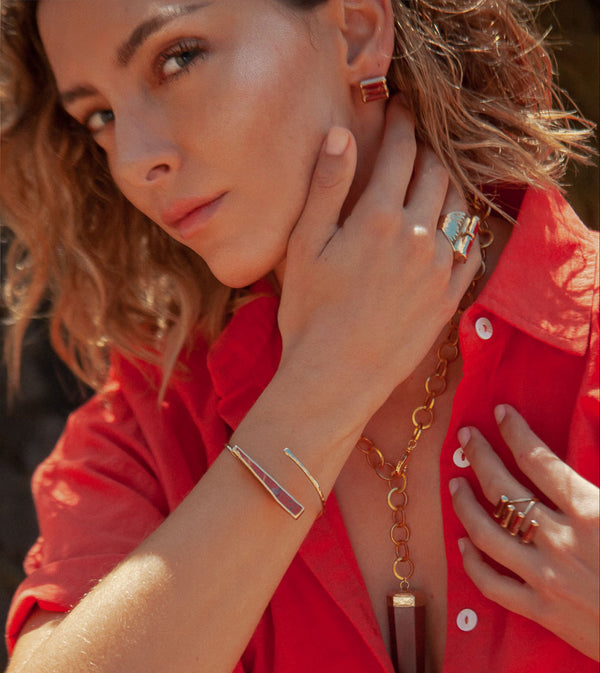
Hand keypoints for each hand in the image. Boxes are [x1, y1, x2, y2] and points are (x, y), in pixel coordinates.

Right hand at [278, 95, 481, 412]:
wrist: (334, 377)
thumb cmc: (309, 314)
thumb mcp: (305, 246)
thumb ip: (326, 188)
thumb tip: (341, 134)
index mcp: (378, 217)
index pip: (401, 151)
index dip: (401, 122)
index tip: (399, 107)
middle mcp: (418, 236)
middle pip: (437, 172)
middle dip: (427, 148)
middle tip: (416, 142)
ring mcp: (439, 269)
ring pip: (459, 206)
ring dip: (449, 184)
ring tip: (435, 179)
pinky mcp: (449, 298)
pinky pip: (471, 249)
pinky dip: (465, 228)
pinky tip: (452, 227)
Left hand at [450, 404, 599, 660]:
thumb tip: (588, 448)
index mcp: (591, 511)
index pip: (539, 461)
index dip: (516, 433)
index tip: (501, 413)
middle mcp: (560, 541)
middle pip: (504, 490)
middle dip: (480, 456)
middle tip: (466, 436)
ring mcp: (546, 577)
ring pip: (487, 534)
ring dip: (465, 506)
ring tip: (455, 485)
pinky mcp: (541, 611)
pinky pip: (493, 585)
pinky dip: (473, 563)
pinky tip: (463, 546)